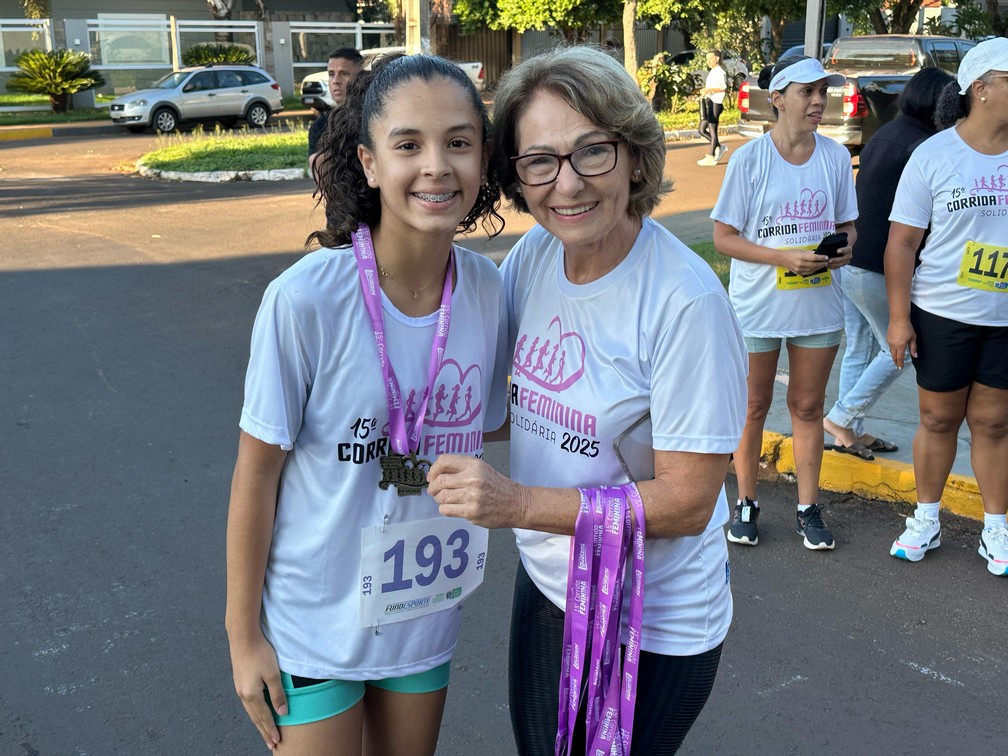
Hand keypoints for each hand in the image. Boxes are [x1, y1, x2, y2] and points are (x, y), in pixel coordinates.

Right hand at [229, 631, 286, 750]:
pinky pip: (248, 703)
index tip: (277, 741)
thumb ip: (278, 694)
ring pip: (250, 711)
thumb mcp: (273, 674)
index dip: (271, 730)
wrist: (243, 637)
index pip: (264, 717)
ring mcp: (239, 688)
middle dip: (264, 731)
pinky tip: (256, 712)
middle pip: (255, 718)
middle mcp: (243, 695)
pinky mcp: (239, 681)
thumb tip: (282, 712)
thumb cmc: (260, 653)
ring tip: (264, 731)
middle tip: (271, 744)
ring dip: (258, 723)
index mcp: (252, 695)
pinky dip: (254, 712)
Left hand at [427, 455, 525, 528]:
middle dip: (433, 487)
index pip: (444, 461)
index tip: (431, 477)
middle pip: (440, 481)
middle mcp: (472, 478)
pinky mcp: (471, 512)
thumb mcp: (482, 469)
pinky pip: (446, 510)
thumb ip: (461, 469)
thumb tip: (436, 473)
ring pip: (441, 497)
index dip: (433, 469)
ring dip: (439, 499)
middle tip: (434, 491)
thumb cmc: (497, 486)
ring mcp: (472, 496)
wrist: (517, 503)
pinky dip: (445, 509)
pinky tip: (452, 507)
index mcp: (474, 464)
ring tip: (444, 499)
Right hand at [782, 248, 832, 276]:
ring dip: (819, 267)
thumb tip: (818, 254)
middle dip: (822, 264)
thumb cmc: (792, 253)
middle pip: (814, 265)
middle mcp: (801, 264)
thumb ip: (810, 253)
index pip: (814, 258)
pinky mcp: (799, 273)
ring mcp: (800, 270)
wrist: (782, 259)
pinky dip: (814, 270)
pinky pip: (809, 273)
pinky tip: (816, 268)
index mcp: (801, 257)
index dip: (821, 258)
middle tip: (827, 262)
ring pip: (812, 270)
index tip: (826, 257)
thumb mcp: (801, 250)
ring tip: (823, 265)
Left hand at [826, 245, 852, 268]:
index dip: (842, 250)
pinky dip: (832, 267)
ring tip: (826, 264)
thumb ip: (836, 245)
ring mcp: (846, 261)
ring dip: (832, 265)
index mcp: (848, 249)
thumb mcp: (840, 244)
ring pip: (839, 264)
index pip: (847, 250)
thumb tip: (829, 245)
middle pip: (842, 259)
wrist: (843, 250)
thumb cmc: (840, 245)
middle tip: (829, 260)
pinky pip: (837, 267)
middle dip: (835, 260)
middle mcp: (849, 256)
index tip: (837, 251)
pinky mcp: (843, 265)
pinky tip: (827, 266)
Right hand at [887, 318, 916, 368]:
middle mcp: (893, 345)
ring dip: (894, 356)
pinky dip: (892, 350)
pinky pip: (890, 346)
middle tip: (897, 365)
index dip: (900, 363)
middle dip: (896, 361)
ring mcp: (889, 341)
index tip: (900, 368)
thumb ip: (913, 348)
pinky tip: (894, 349)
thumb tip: (915, 356)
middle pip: (893, 356)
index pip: (899, 358)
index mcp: (900, 346)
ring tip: (896, 359)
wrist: (898, 319)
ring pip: (891, 351)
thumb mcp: (913, 338)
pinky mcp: (887, 338)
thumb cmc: (907, 327)